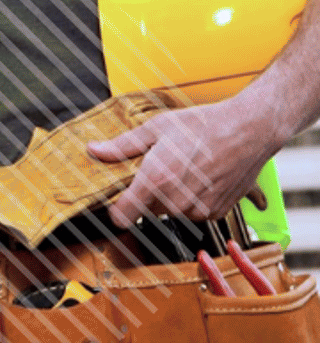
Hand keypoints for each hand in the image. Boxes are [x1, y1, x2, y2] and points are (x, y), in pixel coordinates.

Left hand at [92, 97, 273, 225]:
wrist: (248, 130)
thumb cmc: (203, 125)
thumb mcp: (156, 128)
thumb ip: (122, 146)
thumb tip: (94, 151)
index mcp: (155, 180)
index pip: (122, 216)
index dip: (115, 211)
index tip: (114, 204)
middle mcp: (176, 201)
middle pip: (147, 209)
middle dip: (147, 193)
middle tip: (159, 168)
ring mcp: (198, 210)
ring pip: (171, 210)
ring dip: (171, 196)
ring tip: (183, 168)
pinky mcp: (216, 213)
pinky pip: (193, 211)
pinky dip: (193, 199)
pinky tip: (200, 176)